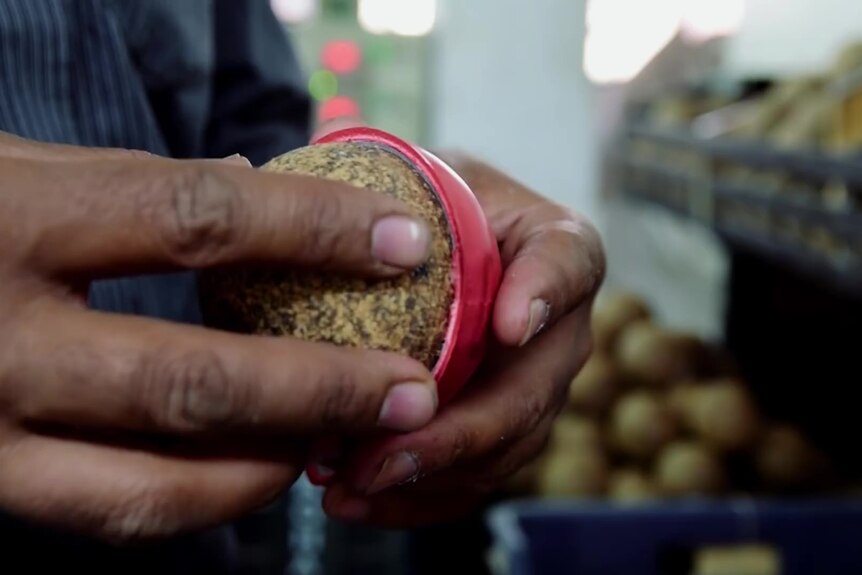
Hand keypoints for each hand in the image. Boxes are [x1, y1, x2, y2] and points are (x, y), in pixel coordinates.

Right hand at [0, 131, 439, 540]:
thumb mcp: (17, 169)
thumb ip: (129, 190)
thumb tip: (255, 188)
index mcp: (12, 215)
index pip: (198, 219)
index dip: (316, 230)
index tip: (405, 241)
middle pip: (197, 374)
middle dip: (325, 386)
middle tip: (413, 387)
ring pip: (158, 474)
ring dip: (275, 462)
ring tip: (351, 440)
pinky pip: (112, 515)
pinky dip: (204, 501)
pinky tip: (263, 472)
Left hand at [320, 149, 605, 525]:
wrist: (429, 255)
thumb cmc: (425, 204)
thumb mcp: (416, 174)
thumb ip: (372, 181)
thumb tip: (262, 170)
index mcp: (554, 244)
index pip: (572, 263)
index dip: (547, 293)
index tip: (508, 323)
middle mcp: (558, 323)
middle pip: (535, 388)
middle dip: (461, 431)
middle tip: (384, 453)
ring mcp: (535, 382)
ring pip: (506, 448)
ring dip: (431, 477)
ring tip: (350, 487)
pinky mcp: (501, 427)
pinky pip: (477, 475)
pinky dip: (422, 497)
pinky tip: (360, 501)